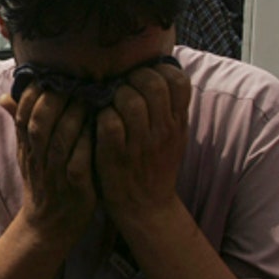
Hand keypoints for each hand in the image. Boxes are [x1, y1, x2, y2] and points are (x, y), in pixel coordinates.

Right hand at [1, 84, 96, 249]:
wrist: (49, 226)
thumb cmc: (43, 182)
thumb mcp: (27, 154)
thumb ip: (21, 123)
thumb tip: (4, 96)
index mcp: (27, 147)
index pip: (23, 115)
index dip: (34, 94)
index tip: (47, 77)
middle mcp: (38, 158)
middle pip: (40, 124)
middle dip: (54, 100)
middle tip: (73, 82)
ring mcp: (57, 174)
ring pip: (60, 141)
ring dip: (74, 117)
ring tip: (89, 98)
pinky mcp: (77, 189)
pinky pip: (79, 163)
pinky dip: (87, 145)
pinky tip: (99, 128)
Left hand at [93, 61, 190, 227]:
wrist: (146, 208)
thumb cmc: (154, 166)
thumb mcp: (173, 136)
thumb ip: (170, 107)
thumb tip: (160, 70)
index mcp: (177, 123)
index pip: (178, 81)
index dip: (159, 69)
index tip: (145, 74)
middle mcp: (162, 131)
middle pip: (152, 84)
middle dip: (132, 76)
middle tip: (122, 85)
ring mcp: (139, 143)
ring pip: (129, 100)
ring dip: (115, 94)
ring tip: (109, 101)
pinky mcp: (115, 155)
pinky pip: (109, 122)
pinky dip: (102, 115)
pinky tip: (99, 119)